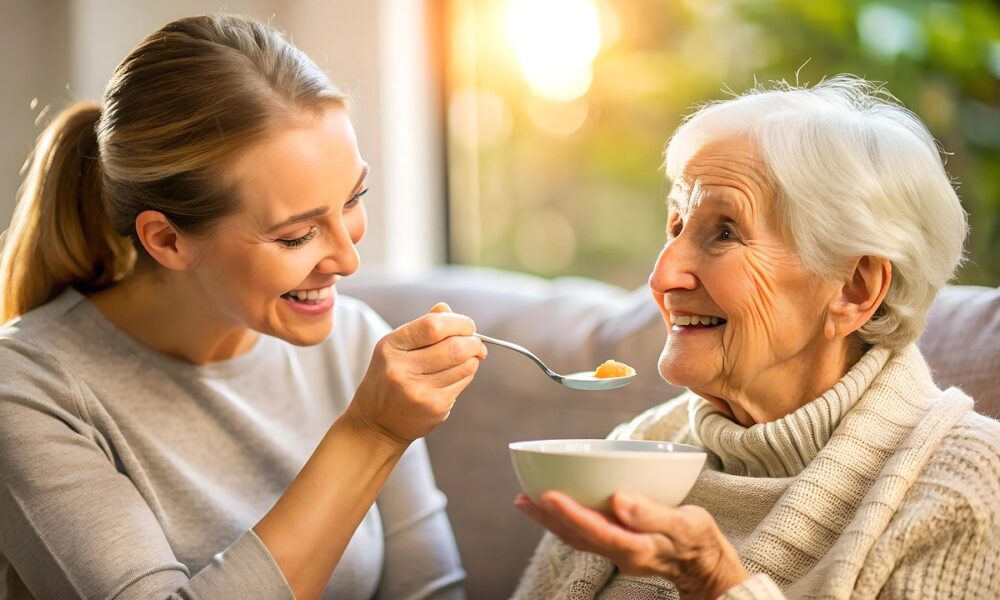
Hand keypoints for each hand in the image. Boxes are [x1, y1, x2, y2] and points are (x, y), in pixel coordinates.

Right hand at [347, 302, 485, 446]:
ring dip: (473, 359)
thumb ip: (422, 327)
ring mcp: (418, 391)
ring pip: (464, 366)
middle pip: (454, 348)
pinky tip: (455, 376)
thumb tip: (447, 310)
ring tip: (467, 358)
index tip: (467, 326)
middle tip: (476, 343)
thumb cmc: (389, 377)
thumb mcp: (396, 348)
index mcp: (391, 346)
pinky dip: (466, 375)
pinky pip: (463, 383)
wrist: (376, 423)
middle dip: (474, 342)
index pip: (433, 326)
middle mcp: (401, 369)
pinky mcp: (433, 407)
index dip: (458, 322)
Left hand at [515, 490, 749, 599]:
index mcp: (635, 547)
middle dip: (548, 517)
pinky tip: (559, 508)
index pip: (595, 530)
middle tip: (522, 498)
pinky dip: (568, 520)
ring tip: (528, 501)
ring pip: (578, 536)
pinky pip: (587, 533)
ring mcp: (619, 551)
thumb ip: (653, 515)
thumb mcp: (686, 526)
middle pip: (577, 535)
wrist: (708, 569)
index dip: (569, 513)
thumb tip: (620, 500)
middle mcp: (621, 552)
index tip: (546, 495)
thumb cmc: (700, 544)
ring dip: (551, 520)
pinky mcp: (620, 545)